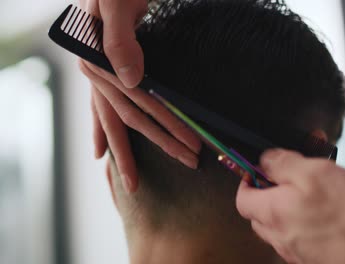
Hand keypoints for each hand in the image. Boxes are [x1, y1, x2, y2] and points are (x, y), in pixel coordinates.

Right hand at [79, 0, 200, 192]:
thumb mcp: (116, 4)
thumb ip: (120, 39)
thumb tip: (132, 80)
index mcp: (98, 61)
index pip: (140, 102)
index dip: (167, 124)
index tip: (192, 144)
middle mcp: (95, 72)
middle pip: (131, 117)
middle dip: (160, 142)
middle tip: (188, 162)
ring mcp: (98, 75)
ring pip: (116, 119)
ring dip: (129, 150)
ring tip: (134, 181)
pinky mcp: (105, 71)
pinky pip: (101, 108)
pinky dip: (102, 131)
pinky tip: (100, 152)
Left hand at [236, 149, 344, 263]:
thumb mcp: (315, 172)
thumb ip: (283, 163)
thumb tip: (266, 159)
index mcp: (273, 212)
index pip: (243, 197)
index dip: (249, 179)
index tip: (260, 169)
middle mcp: (280, 236)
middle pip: (259, 213)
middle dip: (269, 192)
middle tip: (288, 178)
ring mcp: (296, 250)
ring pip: (280, 226)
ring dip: (289, 207)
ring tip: (313, 193)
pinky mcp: (313, 258)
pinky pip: (300, 237)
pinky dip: (306, 223)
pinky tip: (326, 214)